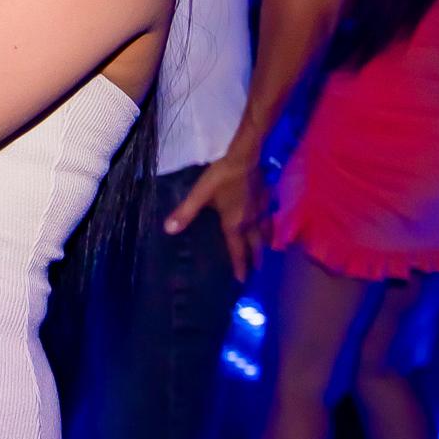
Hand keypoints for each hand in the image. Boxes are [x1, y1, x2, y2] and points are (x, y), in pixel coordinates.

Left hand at [163, 146, 266, 280]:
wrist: (245, 157)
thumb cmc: (221, 177)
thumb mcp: (199, 194)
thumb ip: (185, 212)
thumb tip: (169, 230)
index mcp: (235, 224)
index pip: (238, 250)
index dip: (240, 265)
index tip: (241, 280)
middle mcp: (251, 222)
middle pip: (255, 245)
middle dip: (255, 260)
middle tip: (256, 272)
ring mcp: (261, 211)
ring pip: (265, 234)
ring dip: (263, 245)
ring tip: (264, 253)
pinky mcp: (267, 200)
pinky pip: (269, 221)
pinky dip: (269, 229)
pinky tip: (267, 225)